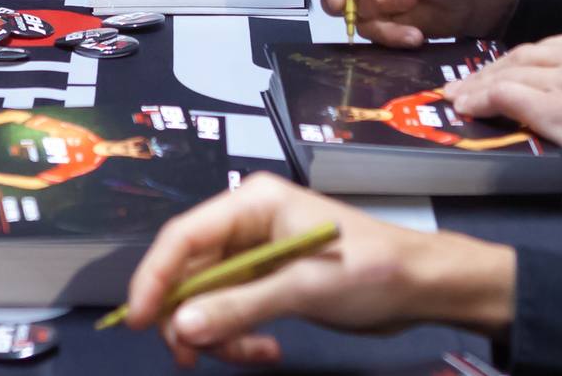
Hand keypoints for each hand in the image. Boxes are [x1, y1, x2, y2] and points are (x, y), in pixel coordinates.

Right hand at [124, 174, 515, 365]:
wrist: (424, 287)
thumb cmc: (372, 271)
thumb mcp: (304, 288)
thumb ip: (240, 305)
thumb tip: (182, 325)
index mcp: (251, 203)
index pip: (183, 236)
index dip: (155, 277)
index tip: (137, 320)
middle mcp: (245, 224)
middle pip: (189, 271)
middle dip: (189, 316)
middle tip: (193, 358)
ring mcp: (254, 254)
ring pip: (206, 298)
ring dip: (217, 333)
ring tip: (250, 355)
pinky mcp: (267, 281)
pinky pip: (230, 310)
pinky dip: (238, 335)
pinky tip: (265, 350)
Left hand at [443, 25, 561, 206]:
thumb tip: (542, 84)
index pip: (544, 47)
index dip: (511, 64)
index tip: (490, 76)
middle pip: (524, 57)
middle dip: (490, 75)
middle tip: (465, 89)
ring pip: (510, 74)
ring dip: (479, 89)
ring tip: (461, 100)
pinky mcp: (561, 107)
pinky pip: (506, 95)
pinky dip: (482, 101)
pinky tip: (468, 109)